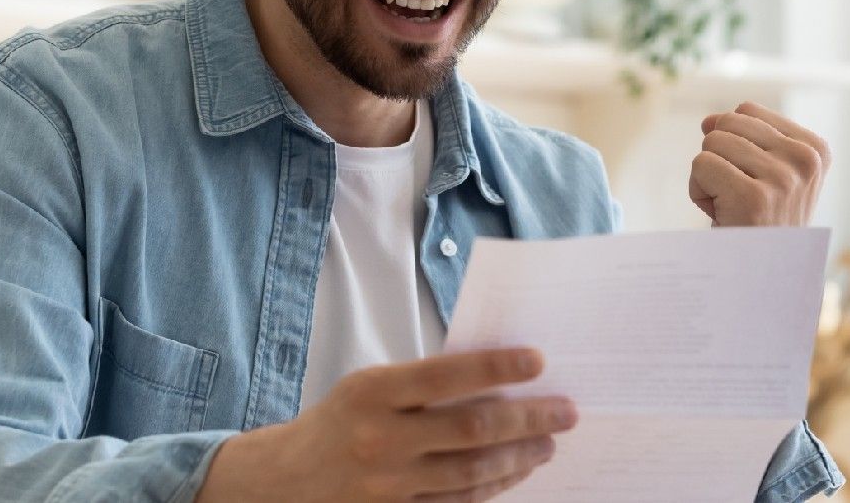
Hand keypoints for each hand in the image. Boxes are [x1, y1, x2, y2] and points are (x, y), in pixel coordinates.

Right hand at [195, 348, 575, 501]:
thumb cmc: (339, 421)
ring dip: (520, 457)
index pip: (447, 376)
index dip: (497, 368)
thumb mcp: (370, 386)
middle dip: (528, 419)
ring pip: (473, 473)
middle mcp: (381, 439)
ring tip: (549, 442)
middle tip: (566, 411)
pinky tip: (516, 472)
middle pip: (472, 429)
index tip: (538, 361)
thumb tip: (498, 379)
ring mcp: (389, 487)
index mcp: (373, 392)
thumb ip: (424, 383)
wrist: (283, 482)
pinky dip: (494, 488)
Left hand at [689, 101, 830, 226]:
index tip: (753, 180)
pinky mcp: (754, 197)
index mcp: (815, 148)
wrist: (763, 279)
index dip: (733, 143)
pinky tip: (719, 213)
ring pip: (711, 143)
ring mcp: (783, 178)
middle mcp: (805, 160)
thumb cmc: (759, 223)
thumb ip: (741, 137)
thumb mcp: (763, 172)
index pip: (746, 111)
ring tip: (731, 206)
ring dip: (708, 176)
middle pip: (726, 123)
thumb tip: (708, 120)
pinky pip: (701, 165)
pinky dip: (697, 190)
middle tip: (737, 195)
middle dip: (718, 157)